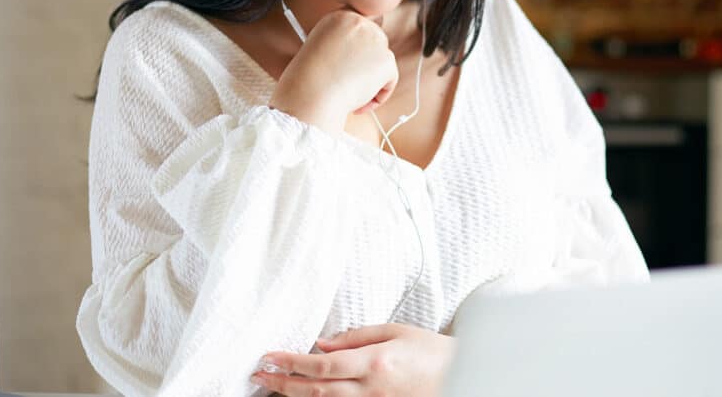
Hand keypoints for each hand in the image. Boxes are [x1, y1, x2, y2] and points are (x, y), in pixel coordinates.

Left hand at [251, 323, 455, 396]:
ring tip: (272, 387)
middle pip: (317, 390)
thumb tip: (321, 343)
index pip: (323, 364)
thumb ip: (356, 337)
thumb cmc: (431, 350)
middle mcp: (372, 390)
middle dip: (283, 383)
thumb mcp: (395, 331)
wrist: (461, 375)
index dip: (292, 362)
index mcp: (376, 363)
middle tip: (259, 375)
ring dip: (295, 396)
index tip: (270, 356)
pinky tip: (304, 396)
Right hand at [269, 10, 398, 134]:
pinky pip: (390, 80)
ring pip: (383, 63)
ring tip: (350, 96)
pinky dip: (378, 97)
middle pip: (376, 43)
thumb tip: (362, 57)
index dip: (358, 49)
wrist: (311, 93)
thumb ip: (343, 46)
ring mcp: (375, 39)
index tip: (348, 66)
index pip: (360, 29)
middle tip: (351, 84)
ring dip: (372, 82)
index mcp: (339, 17)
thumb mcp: (321, 51)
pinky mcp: (386, 59)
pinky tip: (359, 104)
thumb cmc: (309, 81)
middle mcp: (359, 22)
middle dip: (368, 65)